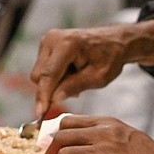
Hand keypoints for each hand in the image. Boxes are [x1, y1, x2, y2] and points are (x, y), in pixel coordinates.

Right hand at [30, 20, 153, 116]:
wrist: (113, 41)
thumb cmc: (109, 57)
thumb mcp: (98, 77)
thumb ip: (74, 86)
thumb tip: (53, 99)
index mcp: (67, 44)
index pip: (49, 75)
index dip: (43, 96)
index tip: (39, 114)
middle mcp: (52, 39)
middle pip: (39, 76)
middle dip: (52, 89)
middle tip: (76, 90)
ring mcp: (47, 40)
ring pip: (39, 75)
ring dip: (55, 83)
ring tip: (77, 78)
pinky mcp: (46, 45)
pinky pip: (43, 69)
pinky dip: (55, 77)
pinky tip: (72, 73)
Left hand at [42, 115, 153, 153]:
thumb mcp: (130, 137)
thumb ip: (109, 137)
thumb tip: (89, 144)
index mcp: (110, 123)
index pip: (71, 121)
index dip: (55, 133)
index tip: (49, 144)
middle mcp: (106, 133)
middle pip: (63, 135)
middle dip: (49, 150)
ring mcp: (106, 150)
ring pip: (66, 152)